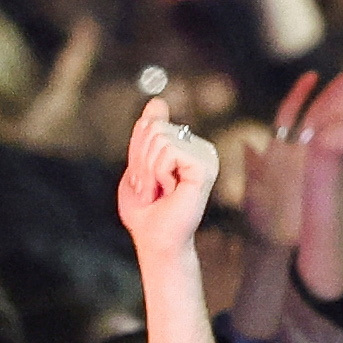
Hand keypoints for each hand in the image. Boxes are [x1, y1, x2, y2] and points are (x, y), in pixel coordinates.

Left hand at [119, 97, 217, 263]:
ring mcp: (205, 156)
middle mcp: (200, 148)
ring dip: (148, 170)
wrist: (155, 242)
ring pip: (159, 138)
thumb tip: (158, 100)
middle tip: (150, 188)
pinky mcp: (204, 167)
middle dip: (141, 160)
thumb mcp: (138, 164)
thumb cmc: (146, 212)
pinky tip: (170, 191)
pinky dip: (158, 173)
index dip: (137, 152)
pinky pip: (168, 151)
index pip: (150, 123)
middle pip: (153, 127)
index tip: (145, 181)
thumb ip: (147, 132)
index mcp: (186, 146)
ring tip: (158, 191)